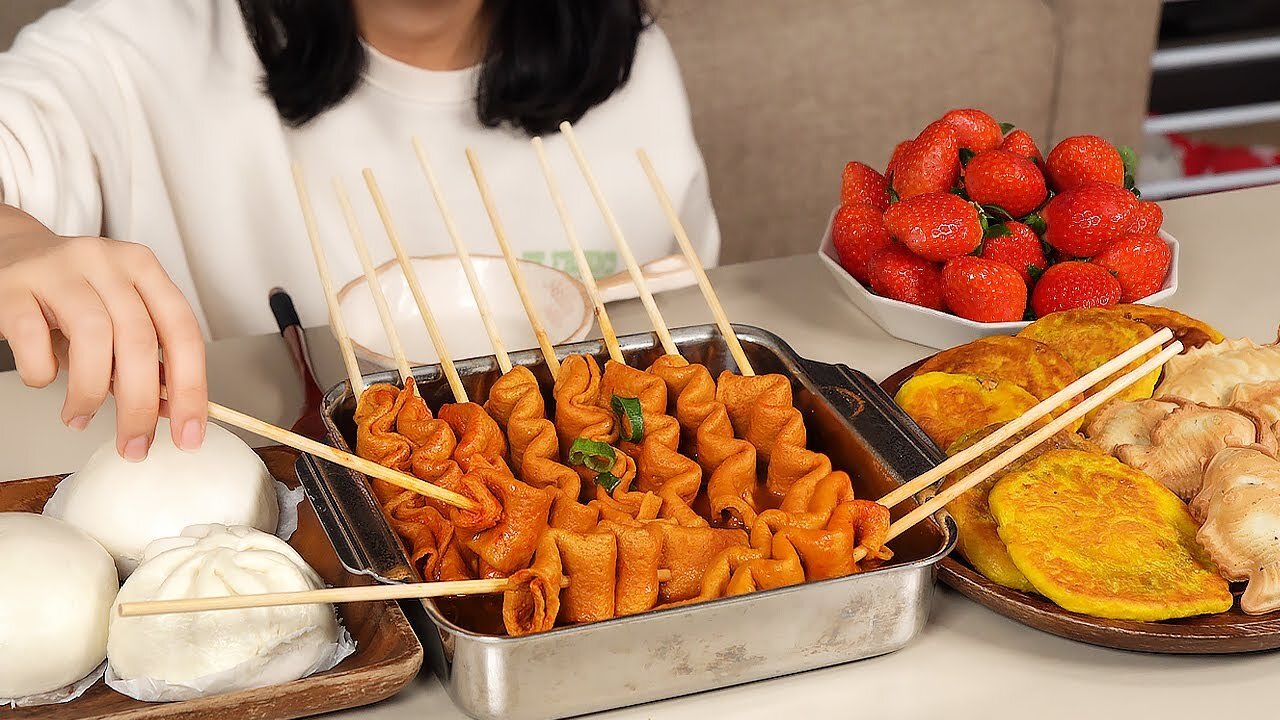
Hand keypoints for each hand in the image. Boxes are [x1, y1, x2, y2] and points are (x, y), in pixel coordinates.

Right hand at [0, 227, 206, 459]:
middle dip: (141, 405)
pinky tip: (44, 380)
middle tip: (135, 444)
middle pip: (139, 340)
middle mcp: (106, 262)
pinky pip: (33, 338)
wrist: (6, 253)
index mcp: (142, 268)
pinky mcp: (13, 287)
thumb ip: (143, 359)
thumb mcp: (114, 320)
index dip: (191, 388)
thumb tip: (169, 410)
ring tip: (80, 417)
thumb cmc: (67, 295)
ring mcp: (59, 270)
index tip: (189, 433)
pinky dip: (43, 371)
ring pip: (93, 337)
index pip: (183, 331)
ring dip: (91, 392)